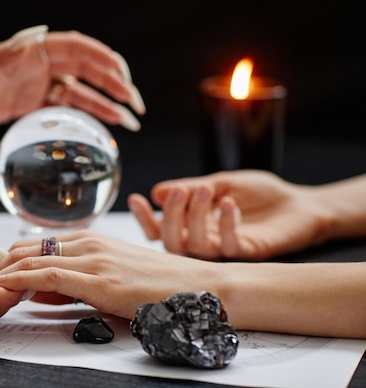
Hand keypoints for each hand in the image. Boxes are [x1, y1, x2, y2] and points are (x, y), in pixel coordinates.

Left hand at [0, 25, 144, 142]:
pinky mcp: (31, 103)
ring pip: (81, 90)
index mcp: (31, 51)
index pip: (77, 49)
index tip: (125, 76)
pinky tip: (106, 125)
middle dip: (114, 83)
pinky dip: (87, 114)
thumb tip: (28, 42)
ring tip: (131, 120)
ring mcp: (37, 84)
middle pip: (86, 69)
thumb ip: (1, 58)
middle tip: (135, 103)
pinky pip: (66, 107)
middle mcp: (38, 64)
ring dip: (106, 102)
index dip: (104, 59)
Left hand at [0, 230, 213, 319]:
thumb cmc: (159, 286)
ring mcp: (95, 259)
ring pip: (33, 257)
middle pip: (26, 247)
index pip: (35, 243)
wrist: (201, 288)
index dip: (5, 257)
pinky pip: (49, 274)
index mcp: (90, 240)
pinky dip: (20, 279)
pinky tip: (3, 286)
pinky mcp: (102, 279)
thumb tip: (37, 291)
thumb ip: (74, 281)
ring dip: (1, 272)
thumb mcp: (110, 278)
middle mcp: (89, 243)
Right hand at [128, 170, 327, 259]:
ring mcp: (224, 249)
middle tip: (181, 191)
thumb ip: (192, 188)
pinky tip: (230, 204)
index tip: (136, 198)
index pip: (160, 229)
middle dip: (170, 215)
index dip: (145, 217)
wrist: (299, 205)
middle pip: (171, 242)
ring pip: (195, 245)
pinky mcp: (247, 253)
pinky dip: (226, 223)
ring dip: (196, 217)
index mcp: (193, 224)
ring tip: (207, 190)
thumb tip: (157, 192)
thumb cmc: (260, 194)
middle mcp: (204, 240)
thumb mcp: (222, 182)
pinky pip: (228, 245)